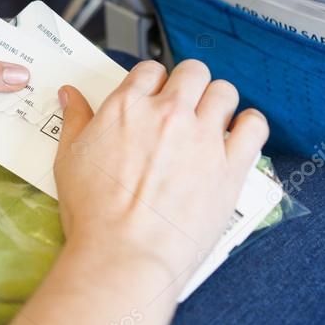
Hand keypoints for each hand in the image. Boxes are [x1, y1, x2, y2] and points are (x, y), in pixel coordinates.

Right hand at [12, 60, 267, 324]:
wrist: (124, 255)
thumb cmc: (94, 214)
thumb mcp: (69, 159)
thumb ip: (75, 120)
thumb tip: (71, 95)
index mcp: (128, 107)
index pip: (150, 70)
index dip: (154, 82)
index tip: (155, 96)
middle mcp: (168, 113)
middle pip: (193, 72)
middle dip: (190, 84)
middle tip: (186, 105)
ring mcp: (202, 137)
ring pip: (225, 91)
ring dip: (219, 101)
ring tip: (213, 120)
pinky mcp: (230, 166)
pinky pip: (254, 126)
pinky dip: (250, 125)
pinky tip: (240, 135)